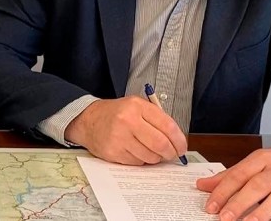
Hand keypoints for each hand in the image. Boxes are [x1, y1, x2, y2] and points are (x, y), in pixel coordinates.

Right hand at [64, 97, 186, 164]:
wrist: (89, 120)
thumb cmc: (116, 113)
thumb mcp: (136, 106)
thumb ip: (157, 119)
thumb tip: (177, 141)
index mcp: (137, 106)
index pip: (167, 126)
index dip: (179, 140)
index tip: (182, 147)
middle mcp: (128, 121)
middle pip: (160, 144)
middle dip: (170, 153)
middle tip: (172, 154)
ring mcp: (119, 138)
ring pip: (150, 157)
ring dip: (155, 158)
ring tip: (151, 151)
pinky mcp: (113, 152)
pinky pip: (137, 163)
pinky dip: (141, 160)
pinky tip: (136, 151)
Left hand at [196, 142, 270, 220]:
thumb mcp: (255, 163)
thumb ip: (229, 176)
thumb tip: (202, 186)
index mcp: (261, 159)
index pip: (239, 174)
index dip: (223, 191)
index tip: (211, 206)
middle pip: (257, 185)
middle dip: (239, 202)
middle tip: (224, 217)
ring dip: (263, 211)